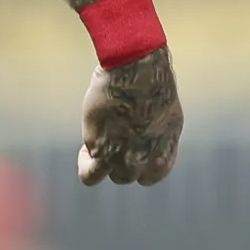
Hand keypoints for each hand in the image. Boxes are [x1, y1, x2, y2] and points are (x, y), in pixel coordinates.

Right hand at [79, 47, 181, 186]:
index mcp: (163, 150)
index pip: (152, 175)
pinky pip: (87, 171)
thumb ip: (155, 136)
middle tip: (109, 138)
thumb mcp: (165, 115)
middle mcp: (144, 159)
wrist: (137, 72)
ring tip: (92, 146)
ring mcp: (121, 158)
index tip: (131, 149)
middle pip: (126, 176)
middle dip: (116, 161)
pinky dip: (84, 159)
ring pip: (102, 177)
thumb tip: (143, 142)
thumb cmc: (151, 83)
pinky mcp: (98, 149)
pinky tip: (89, 133)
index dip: (140, 165)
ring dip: (95, 165)